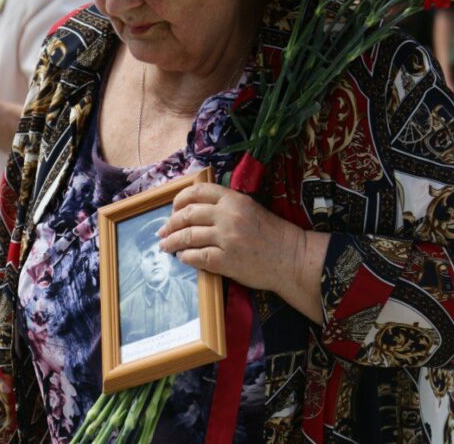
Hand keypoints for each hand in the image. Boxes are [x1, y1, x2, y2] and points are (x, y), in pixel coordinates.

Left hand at [158, 183, 298, 293]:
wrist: (291, 257)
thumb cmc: (272, 233)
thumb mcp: (249, 208)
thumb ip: (225, 205)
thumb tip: (194, 208)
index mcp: (233, 199)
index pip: (197, 192)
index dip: (179, 199)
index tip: (173, 209)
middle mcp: (228, 216)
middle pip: (187, 214)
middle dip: (170, 223)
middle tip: (162, 231)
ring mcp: (226, 239)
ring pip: (188, 236)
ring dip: (172, 241)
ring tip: (166, 246)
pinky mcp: (226, 261)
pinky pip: (197, 257)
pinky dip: (186, 257)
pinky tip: (183, 257)